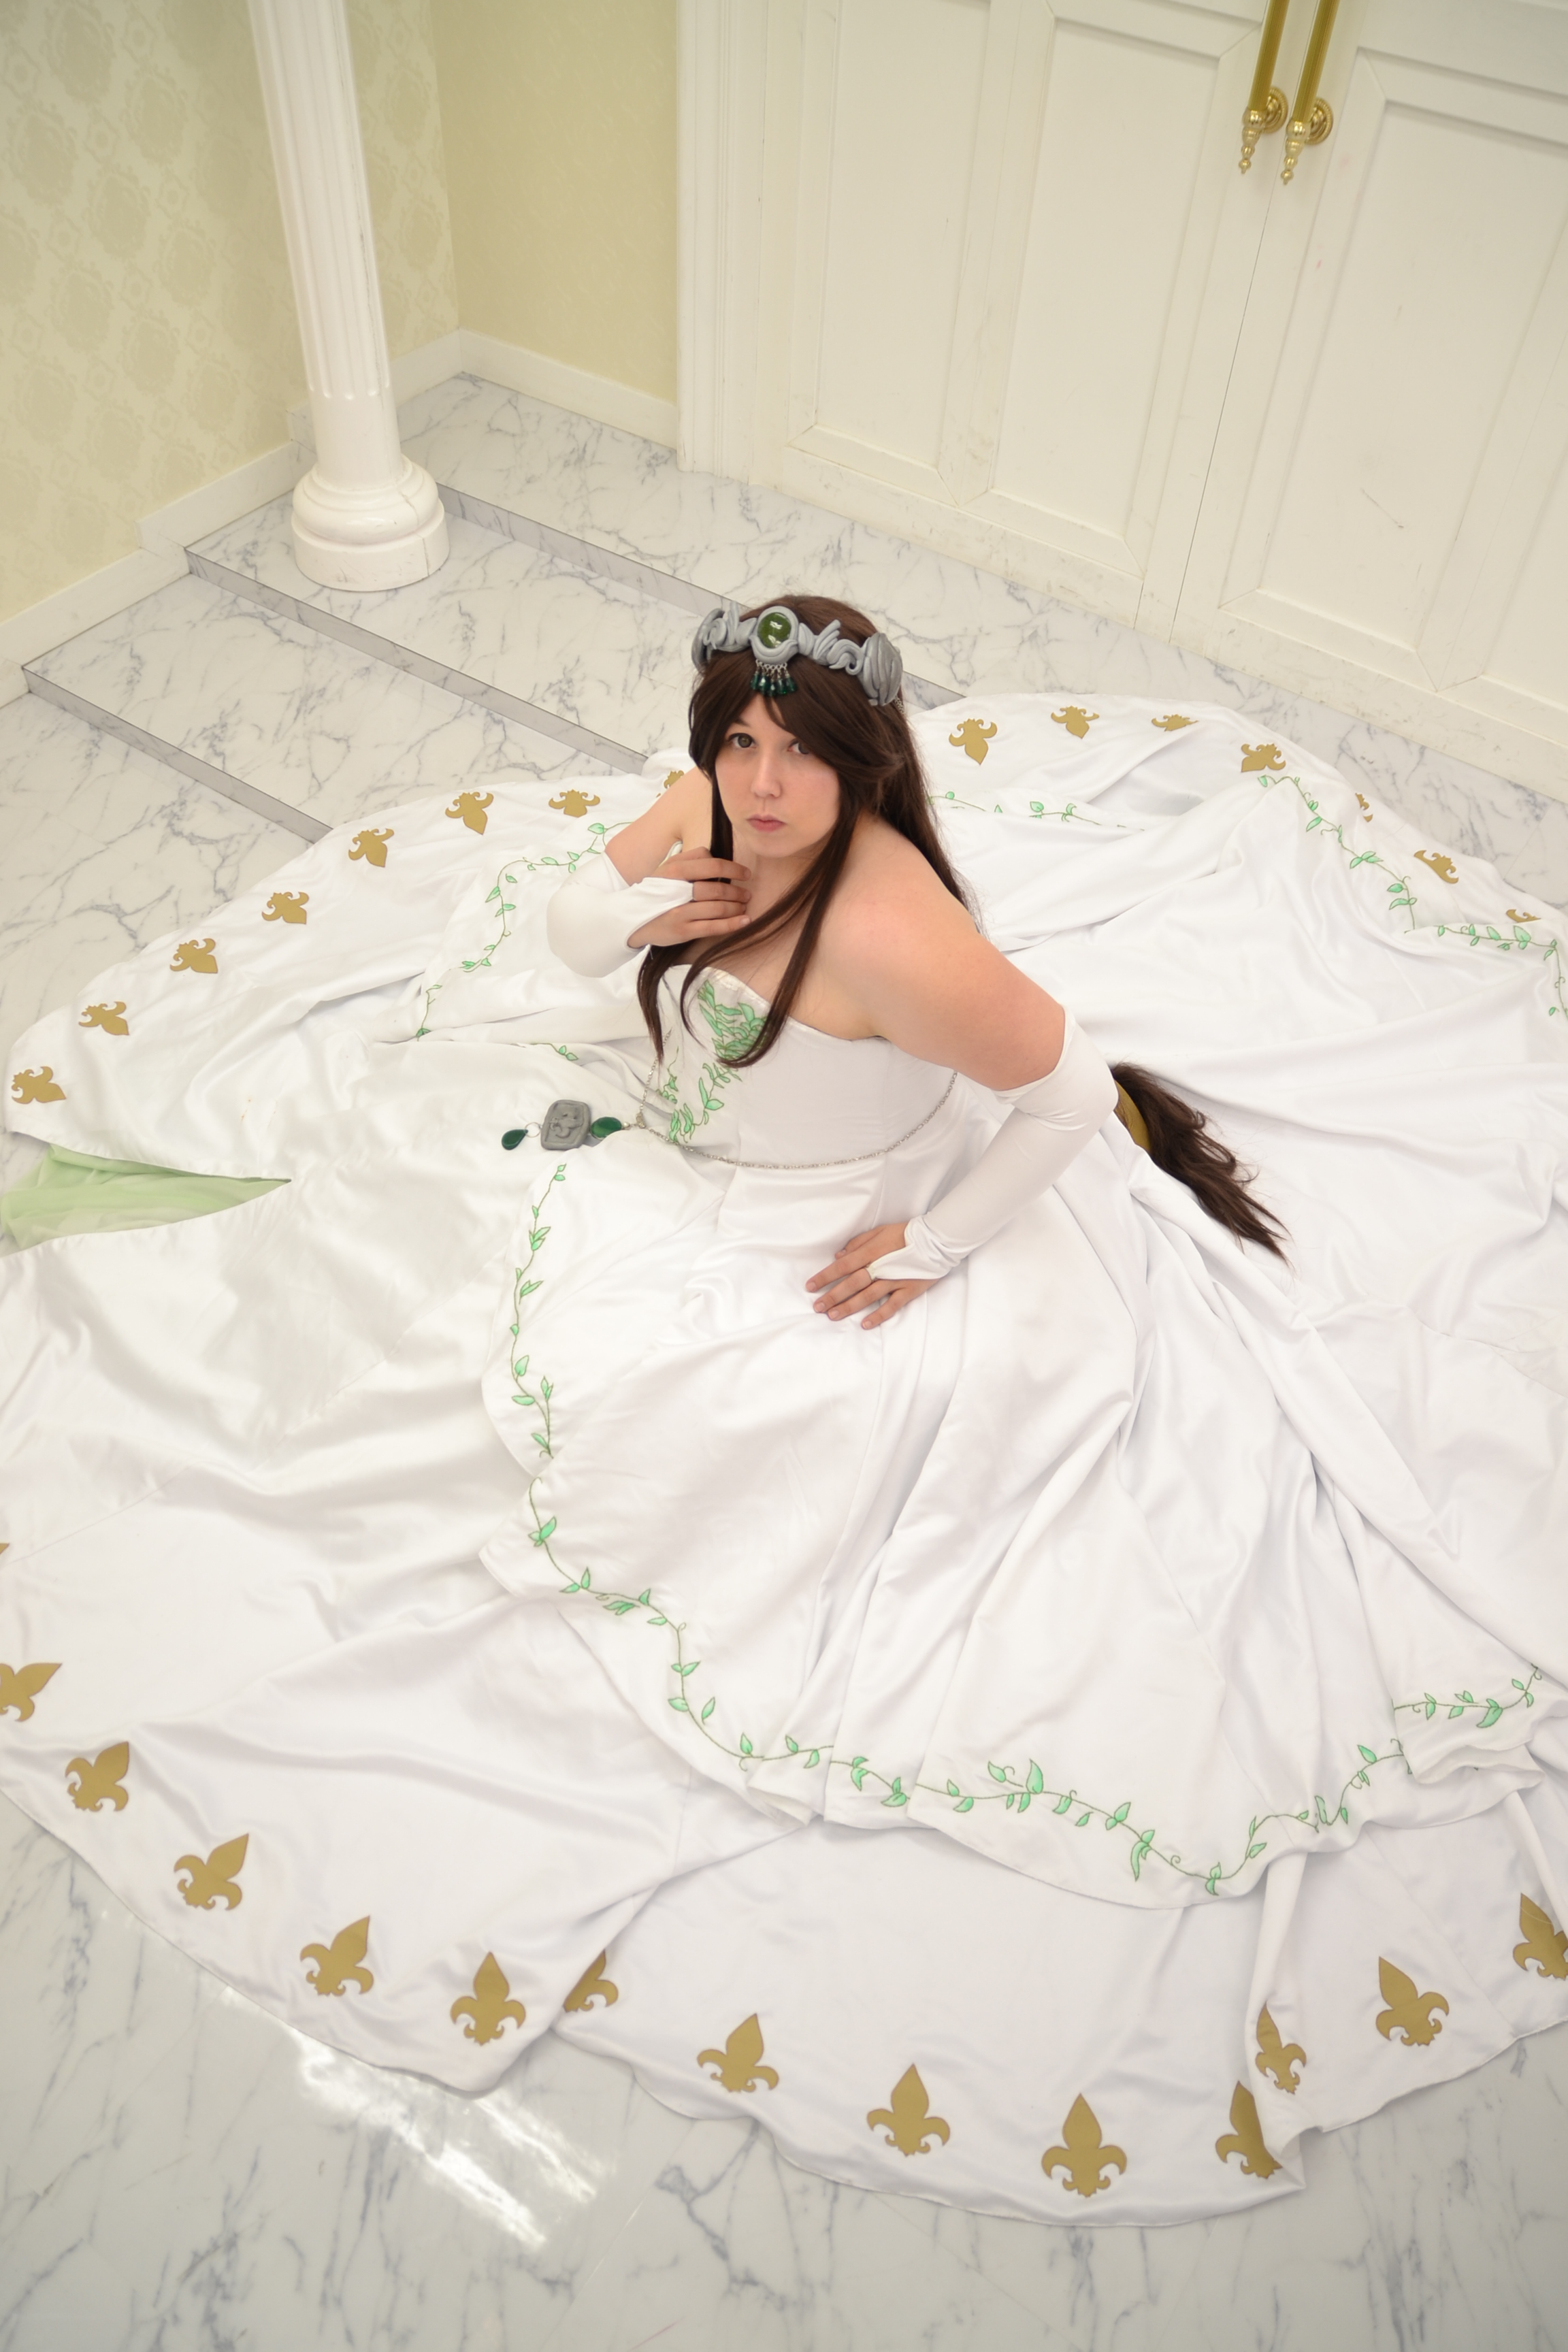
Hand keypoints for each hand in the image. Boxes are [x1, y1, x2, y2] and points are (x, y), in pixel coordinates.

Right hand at [626, 851, 752, 949]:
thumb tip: (715, 855)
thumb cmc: (656, 891)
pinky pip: (713, 927)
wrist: (631, 917)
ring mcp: (679, 912)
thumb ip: (690, 858)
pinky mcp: (682, 931)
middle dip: (737, 892)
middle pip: (717, 889)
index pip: (712, 865)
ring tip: (744, 906)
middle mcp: (676, 891)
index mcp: (675, 870)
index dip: (734, 868)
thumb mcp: (667, 868)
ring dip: (737, 907)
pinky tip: (745, 921)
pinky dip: (732, 924)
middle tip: (747, 894)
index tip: (746, 873)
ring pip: (717, 908)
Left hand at [806, 1223, 935, 1328]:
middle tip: (817, 1307)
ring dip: (849, 1306)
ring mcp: (895, 1280)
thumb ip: (858, 1243)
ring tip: (833, 1316)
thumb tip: (839, 1256)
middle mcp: (880, 1267)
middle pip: (852, 1284)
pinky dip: (878, 1315)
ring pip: (868, 1296)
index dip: (825, 1277)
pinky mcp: (908, 1290)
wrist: (936, 1239)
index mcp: (872, 1251)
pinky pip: (892, 1305)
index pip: (843, 1266)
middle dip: (832, 1295)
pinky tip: (865, 1324)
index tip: (811, 1286)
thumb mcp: (879, 1231)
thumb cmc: (905, 1233)